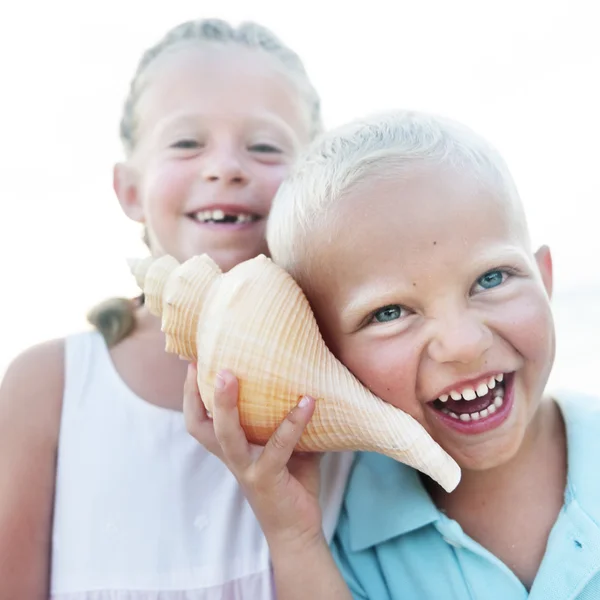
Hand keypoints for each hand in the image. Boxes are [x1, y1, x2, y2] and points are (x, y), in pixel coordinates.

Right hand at [183, 364, 324, 548]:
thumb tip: (306, 381)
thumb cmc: (291, 482)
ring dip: (227, 405)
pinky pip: (277, 446)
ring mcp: (247, 469)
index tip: (193, 363)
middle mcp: (232, 458)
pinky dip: (293, 423)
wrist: (298, 529)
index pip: (199, 421)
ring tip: (234, 375)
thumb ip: (288, 418)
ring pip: (227, 436)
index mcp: (231, 449)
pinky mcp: (267, 478)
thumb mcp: (288, 445)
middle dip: (197, 394)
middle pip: (201, 426)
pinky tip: (308, 402)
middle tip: (203, 364)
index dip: (190, 395)